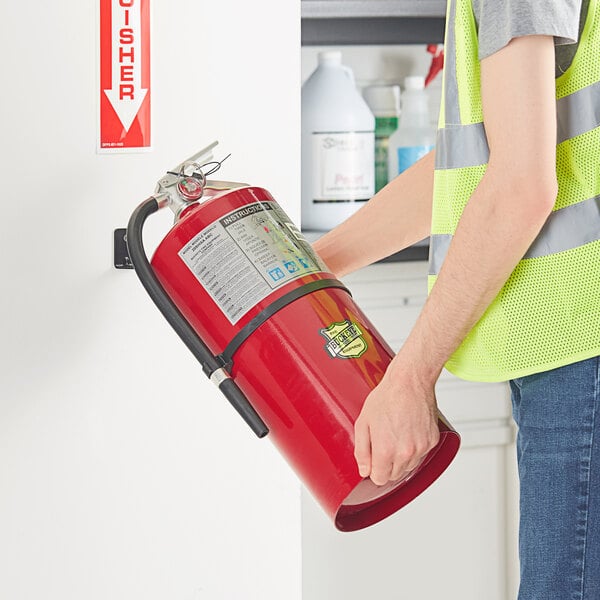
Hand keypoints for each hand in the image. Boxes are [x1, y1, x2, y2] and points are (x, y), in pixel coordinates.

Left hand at [354, 364, 439, 485]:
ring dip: (401, 458)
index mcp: (385, 450)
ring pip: (409, 467)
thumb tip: (364, 470)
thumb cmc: (386, 397)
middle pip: (395, 476)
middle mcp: (405, 453)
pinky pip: (422, 455)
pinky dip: (415, 448)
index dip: (374, 470)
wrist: (410, 381)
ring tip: (396, 435)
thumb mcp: (363, 422)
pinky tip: (407, 431)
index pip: (380, 479)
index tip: (373, 462)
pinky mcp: (433, 441)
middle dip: (387, 465)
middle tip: (383, 443)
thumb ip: (361, 451)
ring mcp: (421, 448)